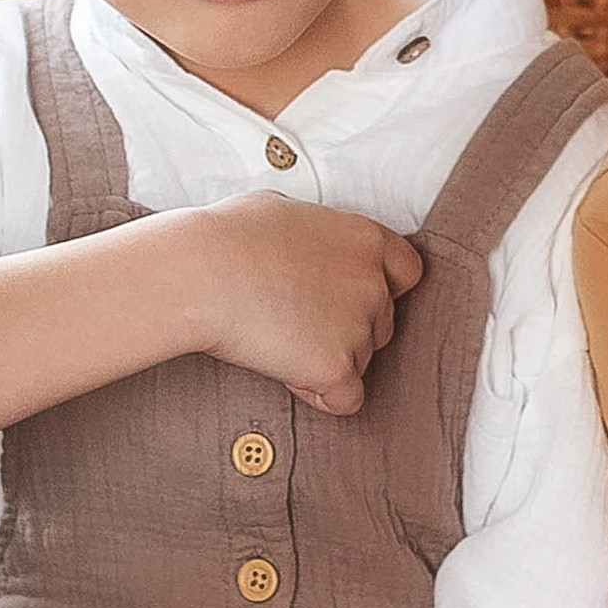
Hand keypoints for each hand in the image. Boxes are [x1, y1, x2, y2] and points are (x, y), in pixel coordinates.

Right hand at [178, 196, 422, 416]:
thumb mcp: (281, 209)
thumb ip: (312, 229)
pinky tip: (289, 376)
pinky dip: (321, 395)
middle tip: (294, 324)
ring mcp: (359, 327)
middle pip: (381, 324)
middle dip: (345, 331)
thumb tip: (302, 235)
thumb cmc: (226, 237)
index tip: (348, 300)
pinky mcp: (337, 367)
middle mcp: (373, 282)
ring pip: (361, 362)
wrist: (199, 274)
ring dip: (327, 361)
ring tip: (276, 341)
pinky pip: (346, 398)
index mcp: (365, 238)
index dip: (381, 290)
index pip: (407, 272)